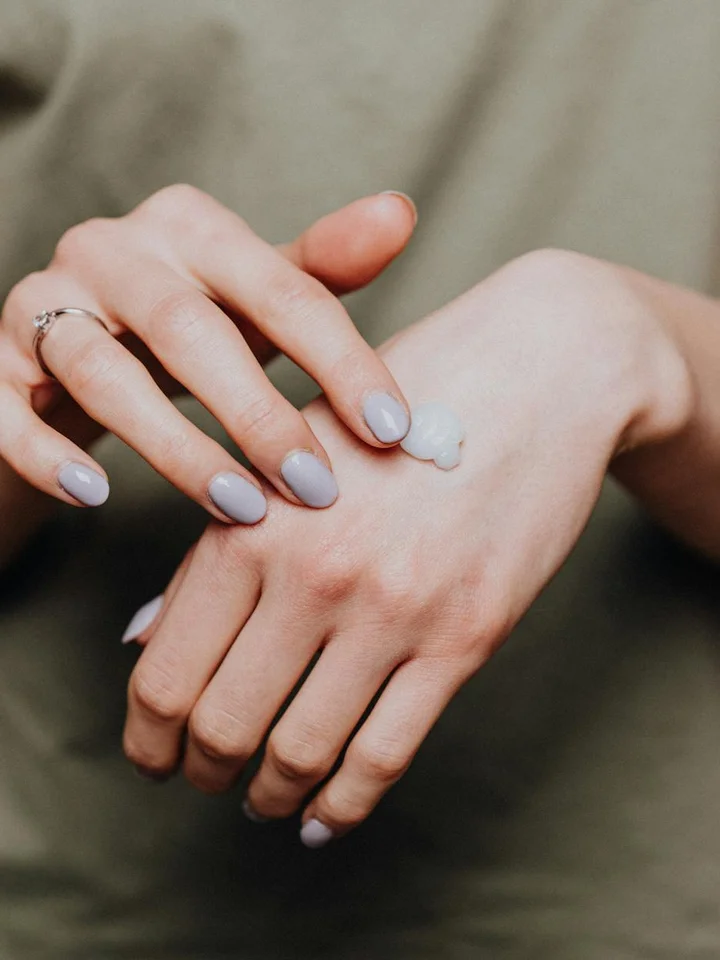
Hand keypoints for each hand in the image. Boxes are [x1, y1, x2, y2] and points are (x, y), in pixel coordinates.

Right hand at [0, 187, 415, 518]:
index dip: (341, 361)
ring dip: (174, 447)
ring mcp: (43, 301)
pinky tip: (95, 497)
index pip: (281, 289)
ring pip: (101, 370)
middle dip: (257, 414)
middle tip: (315, 487)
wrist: (78, 343)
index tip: (391, 431)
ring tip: (239, 508)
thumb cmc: (188, 324)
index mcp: (190, 227)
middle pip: (187, 328)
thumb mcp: (255, 295)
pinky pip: (8, 408)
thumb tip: (399, 213)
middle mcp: (111, 250)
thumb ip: (320, 267)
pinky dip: (47, 455)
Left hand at [122, 250, 690, 843]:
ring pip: (301, 752)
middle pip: (223, 725)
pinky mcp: (466, 636)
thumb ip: (214, 551)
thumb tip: (144, 640)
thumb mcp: (291, 454)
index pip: (166, 673)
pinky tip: (325, 816)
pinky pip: (385, 755)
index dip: (148, 737)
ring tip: (264, 798)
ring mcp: (393, 610)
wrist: (536, 373)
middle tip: (206, 779)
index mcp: (251, 522)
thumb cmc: (399, 405)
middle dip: (202, 771)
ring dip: (269, 794)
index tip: (154, 756)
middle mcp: (313, 573)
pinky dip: (344, 806)